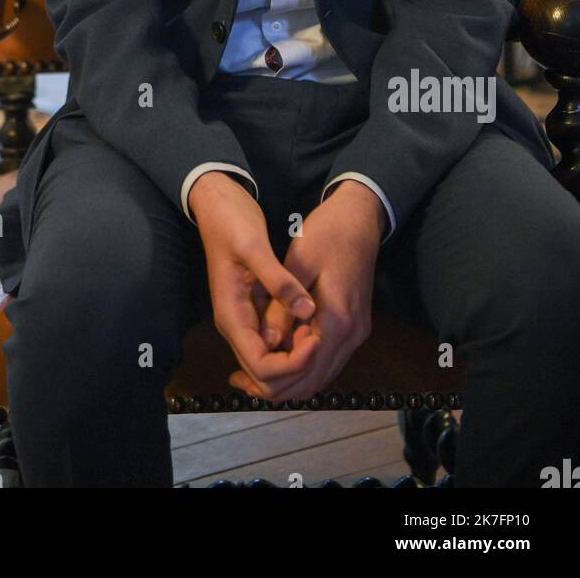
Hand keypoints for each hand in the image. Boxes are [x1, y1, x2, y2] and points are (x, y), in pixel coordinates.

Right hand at [189, 172, 321, 394]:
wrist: (216, 204)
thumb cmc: (231, 222)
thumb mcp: (255, 247)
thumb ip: (279, 281)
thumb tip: (307, 310)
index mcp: (232, 316)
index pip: (262, 367)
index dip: (293, 364)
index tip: (317, 339)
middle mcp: (235, 326)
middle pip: (264, 376)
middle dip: (296, 369)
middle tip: (321, 340)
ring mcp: (242, 320)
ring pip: (268, 365)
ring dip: (295, 362)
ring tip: (318, 336)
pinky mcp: (252, 311)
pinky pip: (272, 345)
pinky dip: (291, 348)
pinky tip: (309, 331)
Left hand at [227, 180, 384, 403]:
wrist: (360, 217)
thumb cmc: (327, 233)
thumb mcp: (298, 265)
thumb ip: (282, 307)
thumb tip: (264, 342)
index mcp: (337, 321)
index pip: (304, 370)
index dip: (271, 378)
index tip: (241, 377)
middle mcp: (352, 335)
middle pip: (314, 381)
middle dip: (278, 385)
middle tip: (242, 382)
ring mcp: (357, 332)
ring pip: (322, 374)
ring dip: (290, 378)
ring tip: (252, 372)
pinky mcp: (356, 325)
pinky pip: (328, 358)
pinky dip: (304, 364)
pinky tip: (278, 354)